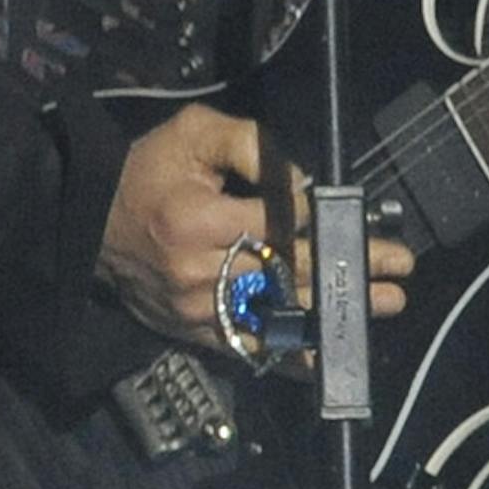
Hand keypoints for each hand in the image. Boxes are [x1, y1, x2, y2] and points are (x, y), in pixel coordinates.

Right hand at [95, 99, 413, 349]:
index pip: (277, 222)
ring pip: (278, 314)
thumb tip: (302, 184)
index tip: (359, 219)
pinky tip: (331, 355)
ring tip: (383, 304)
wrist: (90, 223)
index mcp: (196, 218)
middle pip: (289, 272)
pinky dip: (292, 354)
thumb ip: (250, 146)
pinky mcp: (193, 333)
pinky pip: (250, 348)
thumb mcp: (192, 133)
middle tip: (397, 267)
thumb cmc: (147, 172)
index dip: (319, 219)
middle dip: (349, 267)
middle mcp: (197, 270)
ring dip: (335, 311)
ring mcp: (196, 309)